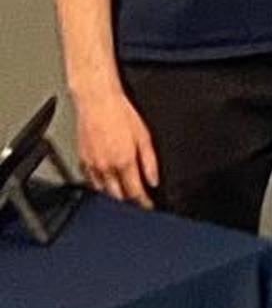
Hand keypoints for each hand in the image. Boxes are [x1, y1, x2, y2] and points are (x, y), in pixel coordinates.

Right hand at [72, 82, 157, 206]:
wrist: (97, 102)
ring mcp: (92, 165)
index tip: (148, 205)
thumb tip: (154, 180)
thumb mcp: (145, 137)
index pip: (135, 192)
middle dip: (129, 201)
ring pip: (103, 190)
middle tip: (138, 201)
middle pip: (118, 195)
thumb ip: (150, 162)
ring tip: (124, 195)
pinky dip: (99, 185)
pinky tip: (106, 183)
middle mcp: (106, 167)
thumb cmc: (121, 114)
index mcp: (124, 162)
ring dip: (114, 195)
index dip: (143, 202)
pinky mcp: (81, 160)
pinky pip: (90, 180)